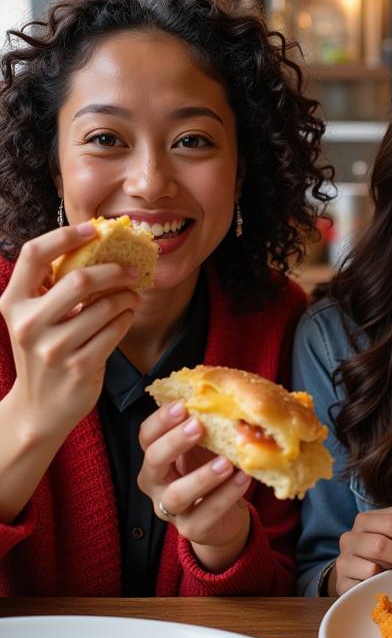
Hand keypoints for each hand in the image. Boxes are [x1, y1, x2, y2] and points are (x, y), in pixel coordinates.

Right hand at [0, 224, 140, 441]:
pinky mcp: (80, 366)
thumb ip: (51, 288)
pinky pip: (116, 330)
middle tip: (132, 271)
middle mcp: (28, 324)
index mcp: (13, 303)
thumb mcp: (35, 318)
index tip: (94, 229)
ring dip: (127, 297)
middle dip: (114, 270)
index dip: (65, 235)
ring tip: (132, 297)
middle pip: (79, 279)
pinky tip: (126, 317)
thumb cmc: (44, 352)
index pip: (33, 255)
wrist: (40, 408)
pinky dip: (127, 319)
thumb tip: (94, 246)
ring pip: (105, 306)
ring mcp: (54, 348)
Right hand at [137, 401, 252, 572]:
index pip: (147, 436)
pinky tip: (243, 478)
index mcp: (156, 457)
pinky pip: (206, 514)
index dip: (161, 419)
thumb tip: (225, 394)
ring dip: (202, 476)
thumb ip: (207, 426)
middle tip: (198, 425)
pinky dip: (226, 496)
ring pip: (177, 494)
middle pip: (154, 461)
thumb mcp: (205, 447)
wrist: (224, 516)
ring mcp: (171, 509)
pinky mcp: (191, 529)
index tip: (183, 404)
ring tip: (226, 462)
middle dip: (174, 441)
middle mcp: (155, 483)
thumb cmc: (208, 471)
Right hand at [333, 506, 391, 595]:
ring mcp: (345, 553)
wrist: (358, 588)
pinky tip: (390, 580)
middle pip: (391, 525)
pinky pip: (369, 571)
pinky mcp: (342, 577)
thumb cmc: (387, 564)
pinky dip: (385, 576)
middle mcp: (354, 532)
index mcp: (371, 519)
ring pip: (379, 546)